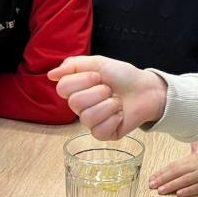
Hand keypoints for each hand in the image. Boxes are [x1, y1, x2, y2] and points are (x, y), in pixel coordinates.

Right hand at [48, 55, 167, 139]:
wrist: (146, 89)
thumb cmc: (123, 76)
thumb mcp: (98, 63)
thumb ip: (74, 65)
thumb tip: (51, 74)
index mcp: (77, 89)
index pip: (63, 88)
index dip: (82, 80)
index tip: (98, 77)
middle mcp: (81, 107)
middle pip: (75, 103)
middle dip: (98, 92)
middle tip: (110, 89)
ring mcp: (92, 122)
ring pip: (87, 118)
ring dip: (108, 105)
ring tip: (117, 101)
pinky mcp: (104, 134)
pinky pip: (99, 131)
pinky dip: (114, 119)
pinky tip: (120, 114)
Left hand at [149, 152, 197, 196]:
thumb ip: (191, 156)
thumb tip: (180, 158)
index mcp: (194, 158)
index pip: (174, 165)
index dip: (162, 171)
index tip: (152, 177)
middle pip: (177, 172)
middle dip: (163, 179)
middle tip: (152, 185)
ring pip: (185, 180)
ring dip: (172, 185)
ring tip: (161, 190)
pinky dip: (188, 191)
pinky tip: (179, 194)